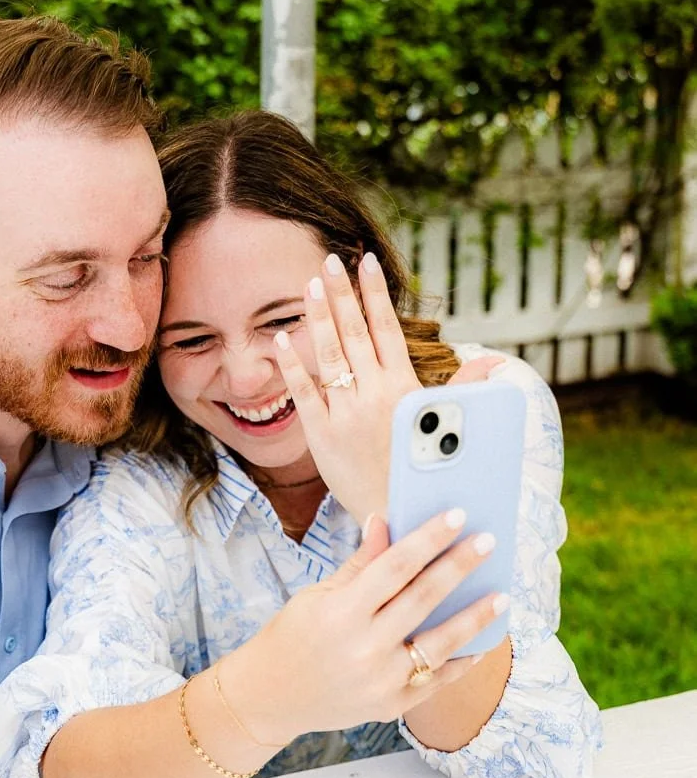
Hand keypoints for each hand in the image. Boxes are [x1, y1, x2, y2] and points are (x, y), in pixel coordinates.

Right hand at [228, 509, 507, 744]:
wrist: (270, 696)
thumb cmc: (293, 636)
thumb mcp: (318, 595)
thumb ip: (359, 563)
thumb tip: (386, 520)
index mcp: (340, 612)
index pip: (394, 566)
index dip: (428, 539)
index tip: (457, 516)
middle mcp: (362, 648)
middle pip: (423, 599)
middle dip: (459, 567)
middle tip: (488, 541)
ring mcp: (379, 681)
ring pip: (440, 644)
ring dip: (475, 618)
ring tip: (501, 595)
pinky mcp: (390, 705)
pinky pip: (436, 681)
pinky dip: (461, 662)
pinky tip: (481, 641)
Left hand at [272, 251, 502, 526]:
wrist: (398, 516)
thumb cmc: (422, 470)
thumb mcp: (444, 426)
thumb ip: (461, 388)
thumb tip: (494, 364)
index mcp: (404, 388)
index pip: (388, 329)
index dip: (375, 294)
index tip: (366, 262)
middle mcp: (374, 394)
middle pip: (354, 333)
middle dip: (342, 293)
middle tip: (329, 260)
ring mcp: (345, 412)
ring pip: (329, 355)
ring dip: (318, 317)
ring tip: (310, 284)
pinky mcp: (320, 433)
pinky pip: (304, 392)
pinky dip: (293, 365)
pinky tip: (282, 339)